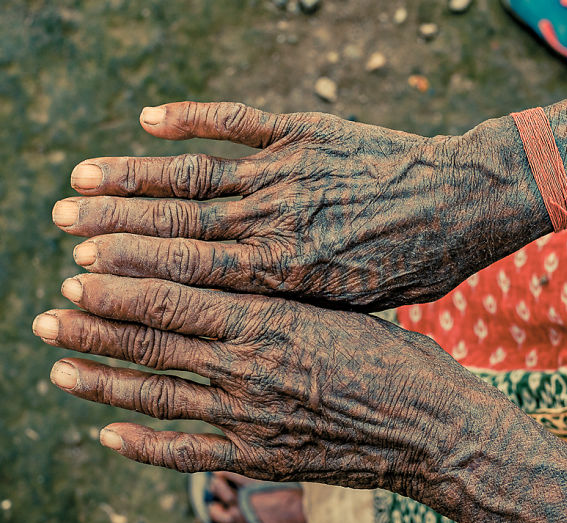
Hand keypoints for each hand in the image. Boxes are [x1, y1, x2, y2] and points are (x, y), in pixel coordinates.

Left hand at [31, 273, 494, 493]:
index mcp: (272, 320)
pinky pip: (187, 454)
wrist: (433, 430)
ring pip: (157, 394)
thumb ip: (285, 300)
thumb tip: (240, 283)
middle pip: (152, 343)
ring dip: (102, 380)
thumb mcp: (343, 309)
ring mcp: (249, 418)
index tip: (79, 272)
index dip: (121, 286)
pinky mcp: (259, 458)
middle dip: (93, 327)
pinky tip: (108, 434)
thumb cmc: (400, 360)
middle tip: (47, 315)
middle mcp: (249, 367)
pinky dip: (143, 445)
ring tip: (58, 367)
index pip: (176, 298)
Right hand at [53, 102, 546, 310]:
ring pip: (195, 175)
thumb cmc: (417, 267)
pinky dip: (193, 119)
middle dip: (113, 226)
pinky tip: (149, 119)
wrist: (464, 204)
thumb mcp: (357, 307)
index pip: (191, 275)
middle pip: (178, 225)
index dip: (132, 272)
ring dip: (134, 176)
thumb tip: (245, 318)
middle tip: (59, 226)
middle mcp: (276, 222)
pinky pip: (239, 121)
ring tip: (80, 178)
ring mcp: (288, 172)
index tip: (84, 272)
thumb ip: (296, 306)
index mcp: (286, 274)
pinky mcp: (307, 132)